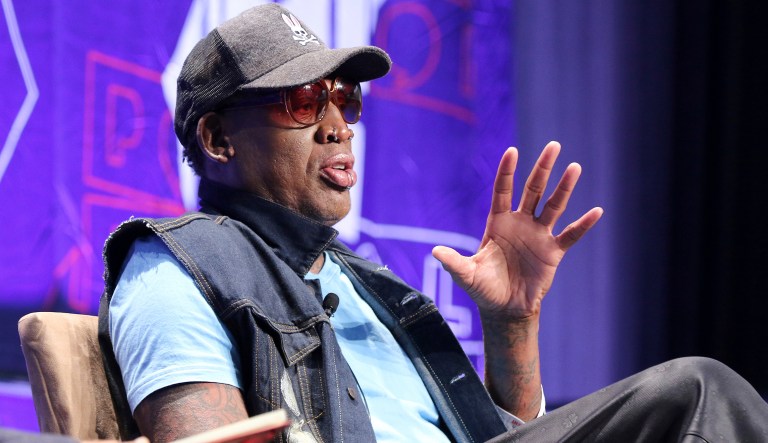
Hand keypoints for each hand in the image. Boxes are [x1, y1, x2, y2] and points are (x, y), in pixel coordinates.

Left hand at [432, 141, 602, 321]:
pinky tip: (596, 211)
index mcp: (498, 223)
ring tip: (575, 167)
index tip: (512, 150)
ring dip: (564, 188)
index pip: (503, 191)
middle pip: (533, 190)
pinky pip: (570, 235)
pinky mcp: (553, 252)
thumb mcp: (466, 275)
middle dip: (543, 168)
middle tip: (554, 145)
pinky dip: (583, 225)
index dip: (507, 171)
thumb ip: (454, 262)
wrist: (506, 309)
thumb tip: (436, 251)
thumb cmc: (484, 289)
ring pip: (554, 206)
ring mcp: (538, 236)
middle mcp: (520, 224)